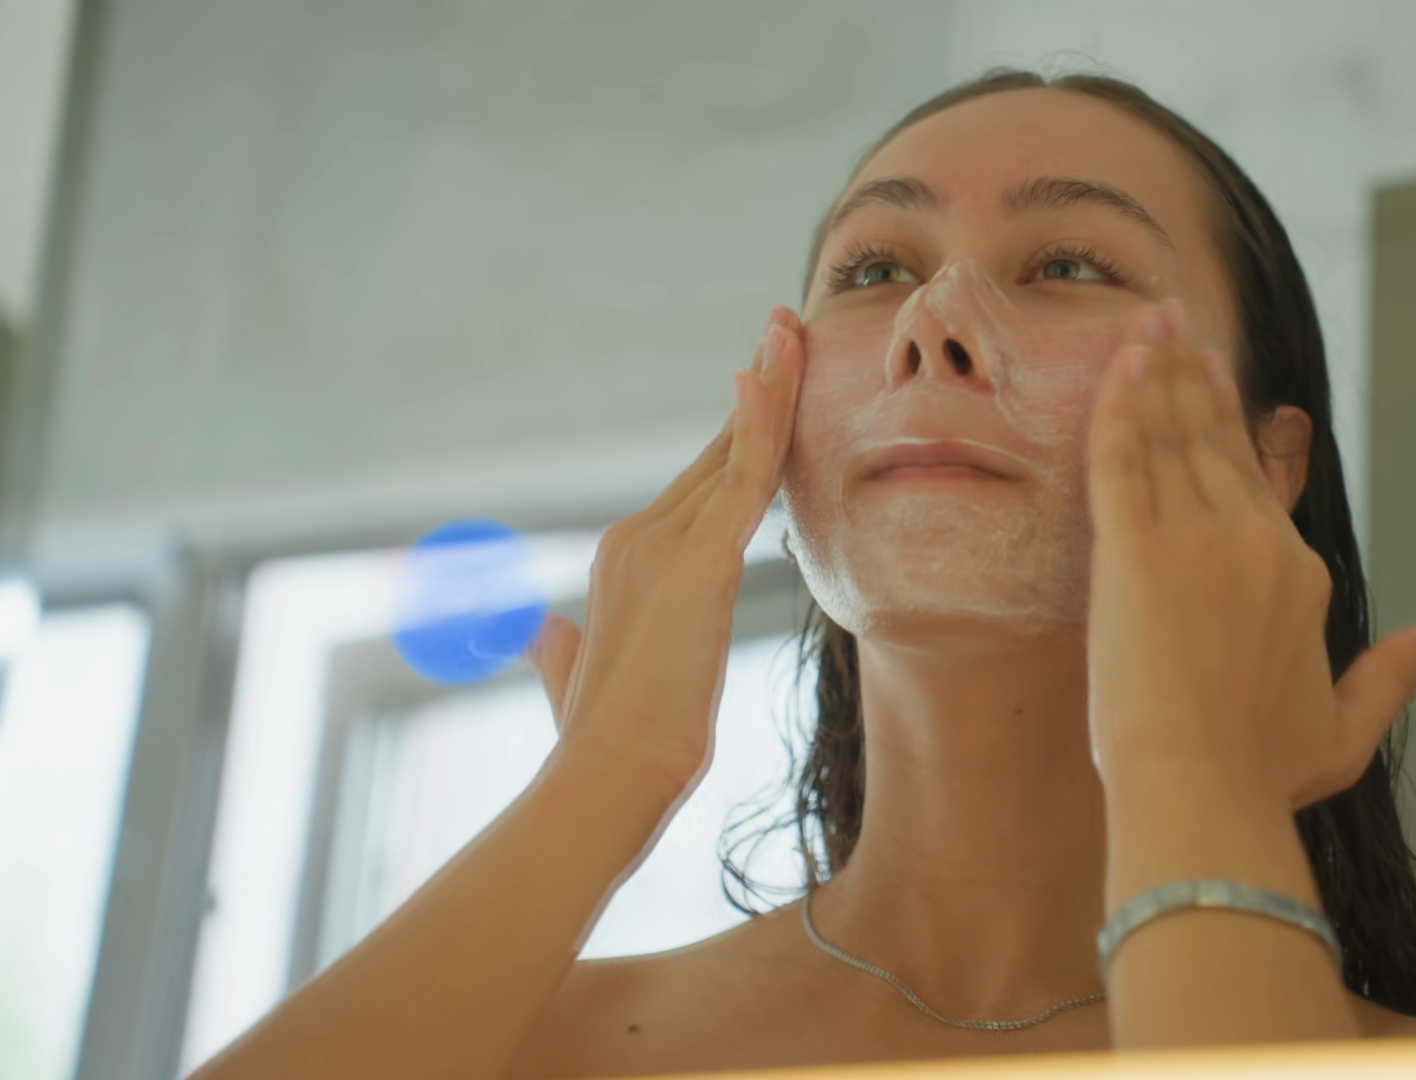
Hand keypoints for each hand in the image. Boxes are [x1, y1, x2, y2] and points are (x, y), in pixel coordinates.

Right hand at [525, 307, 805, 795]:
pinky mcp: (701, 561)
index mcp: (624, 559)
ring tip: (793, 327)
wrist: (607, 772)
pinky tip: (775, 374)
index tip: (764, 382)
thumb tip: (545, 640)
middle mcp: (640, 536)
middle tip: (788, 328)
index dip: (735, 432)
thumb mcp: (575, 684)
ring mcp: (666, 543)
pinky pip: (744, 476)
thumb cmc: (602, 742)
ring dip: (770, 382)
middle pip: (716, 450)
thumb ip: (560, 653)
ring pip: (735, 448)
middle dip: (759, 387)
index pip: (697, 483)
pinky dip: (761, 421)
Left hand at [1085, 301, 1415, 809]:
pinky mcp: (1134, 551)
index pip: (1263, 483)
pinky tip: (1117, 362)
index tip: (1225, 382)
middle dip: (1194, 377)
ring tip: (1149, 320)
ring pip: (1173, 437)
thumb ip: (1401, 672)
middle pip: (1216, 444)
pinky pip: (1124, 458)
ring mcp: (1193, 540)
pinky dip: (1120, 406)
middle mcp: (1251, 542)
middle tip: (1176, 323)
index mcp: (1297, 575)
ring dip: (1157, 371)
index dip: (1242, 428)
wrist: (1201, 790)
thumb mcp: (1348, 725)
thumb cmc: (1262, 772)